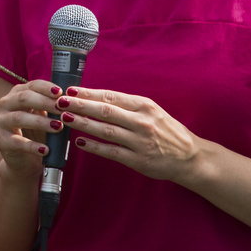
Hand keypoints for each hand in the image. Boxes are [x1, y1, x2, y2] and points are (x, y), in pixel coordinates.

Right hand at [0, 79, 62, 183]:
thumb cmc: (37, 134)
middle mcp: (5, 104)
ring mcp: (0, 122)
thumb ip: (54, 108)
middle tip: (62, 109)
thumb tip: (75, 102)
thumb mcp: (45, 117)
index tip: (61, 92)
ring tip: (58, 127)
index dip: (45, 88)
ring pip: (19, 118)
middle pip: (23, 98)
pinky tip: (45, 150)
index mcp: (16, 94)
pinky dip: (32, 146)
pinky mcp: (1, 140)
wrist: (24, 160)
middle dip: (44, 102)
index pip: (31, 86)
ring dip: (40, 122)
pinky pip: (17, 142)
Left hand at [57, 86, 201, 182]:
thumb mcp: (151, 111)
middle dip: (80, 105)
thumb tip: (94, 97)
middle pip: (105, 111)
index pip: (111, 96)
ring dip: (83, 123)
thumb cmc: (166, 131)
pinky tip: (79, 141)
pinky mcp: (138, 160)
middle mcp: (142, 122)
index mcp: (144, 106)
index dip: (88, 93)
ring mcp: (140, 142)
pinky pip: (111, 152)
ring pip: (105, 130)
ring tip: (64, 117)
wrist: (190, 157)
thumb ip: (127, 105)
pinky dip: (94, 147)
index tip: (70, 89)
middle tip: (59, 101)